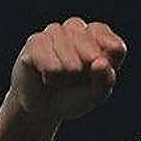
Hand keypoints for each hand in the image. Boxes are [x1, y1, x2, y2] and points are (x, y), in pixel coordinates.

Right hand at [10, 17, 125, 122]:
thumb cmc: (75, 98)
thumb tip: (101, 63)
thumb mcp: (95, 95)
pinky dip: (49, 71)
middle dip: (86, 58)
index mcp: (97, 41)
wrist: (44, 109)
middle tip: (78, 75)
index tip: (101, 64)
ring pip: (63, 40)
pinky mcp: (34, 42)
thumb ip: (104, 81)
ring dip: (67, 68)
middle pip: (85, 35)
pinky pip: (43, 50)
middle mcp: (76, 32)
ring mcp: (54, 34)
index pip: (104, 34)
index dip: (106, 48)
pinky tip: (49, 79)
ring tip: (62, 81)